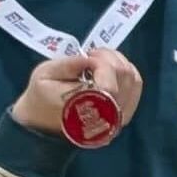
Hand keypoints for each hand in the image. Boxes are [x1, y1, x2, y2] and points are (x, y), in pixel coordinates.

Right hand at [7, 48, 142, 139]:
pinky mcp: (124, 115)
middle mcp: (108, 116)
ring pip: (133, 80)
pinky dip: (128, 73)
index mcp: (86, 107)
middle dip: (110, 57)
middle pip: (124, 76)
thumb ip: (69, 64)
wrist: (43, 123)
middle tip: (93, 53)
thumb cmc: (41, 96)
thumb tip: (92, 58)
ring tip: (101, 60)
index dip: (101, 61)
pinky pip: (136, 89)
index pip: (109, 81)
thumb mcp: (44, 74)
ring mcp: (120, 117)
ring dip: (120, 62)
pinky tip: (113, 67)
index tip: (87, 55)